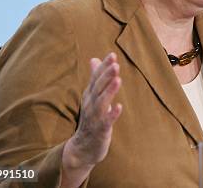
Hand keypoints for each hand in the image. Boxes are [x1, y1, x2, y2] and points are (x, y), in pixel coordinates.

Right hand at [64, 52, 122, 169]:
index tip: (112, 55)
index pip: (96, 78)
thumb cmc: (91, 118)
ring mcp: (95, 117)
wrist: (83, 147)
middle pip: (98, 88)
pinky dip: (112, 113)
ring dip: (109, 91)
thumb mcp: (92, 96)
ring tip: (118, 79)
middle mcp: (90, 104)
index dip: (104, 67)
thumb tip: (94, 58)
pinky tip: (119, 106)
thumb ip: (95, 78)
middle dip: (106, 75)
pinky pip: (106, 121)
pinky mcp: (101, 129)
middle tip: (115, 64)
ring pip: (101, 102)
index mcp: (90, 95)